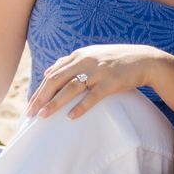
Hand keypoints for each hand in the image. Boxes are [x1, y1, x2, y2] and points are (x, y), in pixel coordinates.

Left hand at [29, 44, 169, 118]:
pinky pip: (93, 96)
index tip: (30, 105)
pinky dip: (81, 107)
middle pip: (57, 80)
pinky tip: (70, 118)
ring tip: (44, 116)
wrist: (144, 60)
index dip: (40, 90)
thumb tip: (47, 71)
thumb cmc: (115, 61)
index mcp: (79, 55)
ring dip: (55, 103)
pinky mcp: (111, 82)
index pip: (53, 74)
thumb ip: (69, 63)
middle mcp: (86, 61)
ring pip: (71, 88)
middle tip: (30, 114)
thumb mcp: (90, 56)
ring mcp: (99, 71)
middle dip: (42, 97)